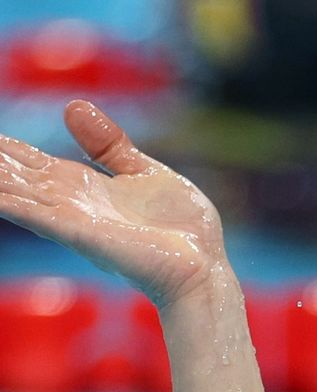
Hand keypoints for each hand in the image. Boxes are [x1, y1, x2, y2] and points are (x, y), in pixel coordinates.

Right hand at [0, 101, 224, 307]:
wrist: (204, 267)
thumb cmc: (183, 231)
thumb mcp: (145, 172)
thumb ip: (109, 146)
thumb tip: (70, 107)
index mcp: (85, 189)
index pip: (32, 164)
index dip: (6, 151)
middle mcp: (72, 205)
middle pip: (16, 178)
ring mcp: (73, 220)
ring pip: (17, 193)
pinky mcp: (81, 234)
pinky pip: (35, 213)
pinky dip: (8, 201)